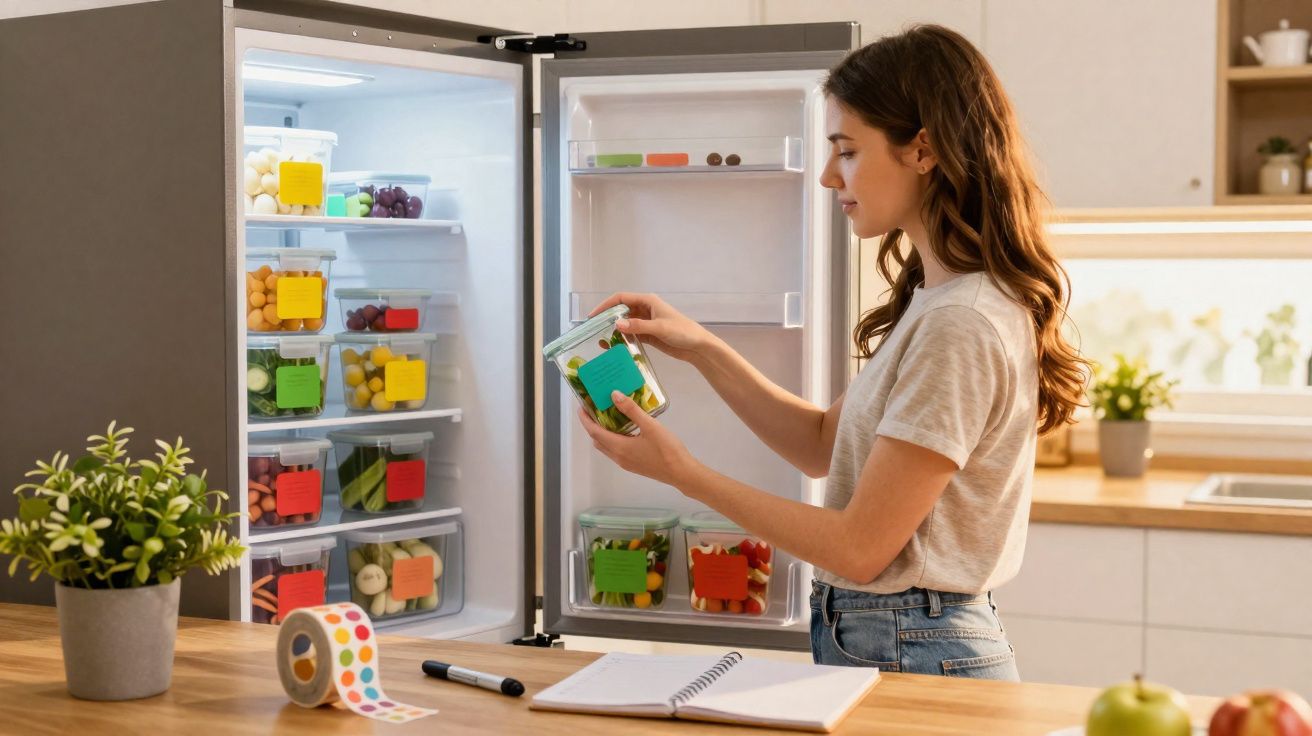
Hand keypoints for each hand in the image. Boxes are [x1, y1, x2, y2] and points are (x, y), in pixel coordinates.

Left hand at [578, 390, 699, 487]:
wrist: (681, 473)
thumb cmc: (666, 449)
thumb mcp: (650, 426)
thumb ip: (631, 410)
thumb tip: (614, 394)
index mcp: (619, 447)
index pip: (594, 432)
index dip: (585, 420)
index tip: (581, 407)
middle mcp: (618, 457)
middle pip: (598, 440)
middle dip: (592, 426)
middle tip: (594, 410)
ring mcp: (626, 463)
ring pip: (606, 447)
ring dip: (602, 434)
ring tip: (608, 417)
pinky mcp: (634, 465)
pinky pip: (616, 451)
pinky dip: (613, 440)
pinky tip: (624, 430)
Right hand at [588, 292, 713, 363]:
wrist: (697, 346)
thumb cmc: (682, 331)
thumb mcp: (659, 327)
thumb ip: (638, 326)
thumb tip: (616, 324)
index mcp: (647, 301)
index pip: (621, 298)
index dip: (606, 305)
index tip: (593, 316)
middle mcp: (645, 309)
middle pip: (621, 311)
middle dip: (607, 319)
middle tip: (594, 330)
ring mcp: (646, 322)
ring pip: (625, 324)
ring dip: (614, 330)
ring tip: (601, 341)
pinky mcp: (648, 335)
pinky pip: (631, 335)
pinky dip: (622, 339)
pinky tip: (614, 346)